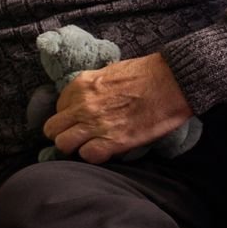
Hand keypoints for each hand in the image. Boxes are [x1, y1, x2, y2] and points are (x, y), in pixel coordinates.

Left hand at [42, 53, 193, 163]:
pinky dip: (94, 156)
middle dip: (63, 134)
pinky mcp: (113, 140)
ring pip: (63, 144)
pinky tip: (105, 150)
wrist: (174, 81)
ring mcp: (95, 123)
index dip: (69, 117)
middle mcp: (82, 105)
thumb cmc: (146, 73)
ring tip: (90, 144)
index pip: (58, 109)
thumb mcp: (108, 71)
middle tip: (79, 136)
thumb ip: (90, 87)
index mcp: (80, 85)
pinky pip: (88, 156)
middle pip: (52, 129)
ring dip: (75, 147)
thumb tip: (82, 98)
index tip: (80, 119)